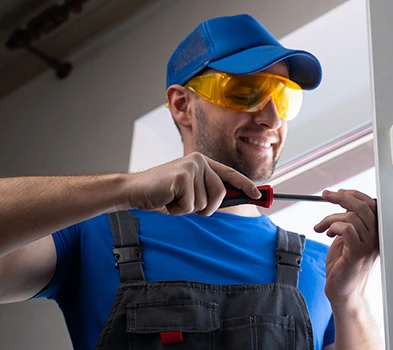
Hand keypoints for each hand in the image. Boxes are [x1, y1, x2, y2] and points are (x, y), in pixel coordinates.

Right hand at [123, 152, 259, 215]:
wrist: (134, 191)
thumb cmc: (162, 194)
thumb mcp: (189, 191)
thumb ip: (206, 192)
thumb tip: (232, 199)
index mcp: (202, 162)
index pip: (229, 173)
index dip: (245, 185)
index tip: (257, 194)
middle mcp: (199, 161)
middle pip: (220, 193)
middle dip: (206, 207)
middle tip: (185, 205)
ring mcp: (191, 167)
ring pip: (205, 203)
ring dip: (188, 209)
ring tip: (173, 200)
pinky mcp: (182, 177)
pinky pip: (191, 206)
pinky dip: (178, 210)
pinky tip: (167, 201)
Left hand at [314, 189, 378, 308]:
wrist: (343, 292)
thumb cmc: (343, 267)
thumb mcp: (347, 238)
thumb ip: (350, 221)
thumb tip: (343, 203)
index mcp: (376, 232)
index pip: (371, 204)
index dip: (354, 194)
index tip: (338, 193)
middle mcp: (376, 238)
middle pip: (363, 206)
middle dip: (342, 197)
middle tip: (326, 195)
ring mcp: (368, 246)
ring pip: (351, 217)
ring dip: (331, 218)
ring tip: (322, 227)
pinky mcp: (357, 253)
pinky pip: (347, 229)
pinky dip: (334, 226)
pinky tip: (327, 234)